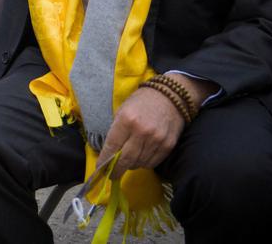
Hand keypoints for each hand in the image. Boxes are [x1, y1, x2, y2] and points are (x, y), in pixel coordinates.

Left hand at [95, 74, 215, 179]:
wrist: (170, 96)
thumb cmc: (141, 102)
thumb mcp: (122, 111)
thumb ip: (116, 131)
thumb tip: (109, 153)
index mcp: (126, 120)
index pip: (112, 147)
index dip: (105, 161)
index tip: (101, 169)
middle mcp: (141, 132)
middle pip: (125, 160)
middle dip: (116, 170)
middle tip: (112, 175)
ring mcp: (156, 140)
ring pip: (139, 164)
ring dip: (131, 166)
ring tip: (127, 162)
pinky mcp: (168, 146)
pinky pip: (152, 163)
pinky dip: (144, 163)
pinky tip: (141, 157)